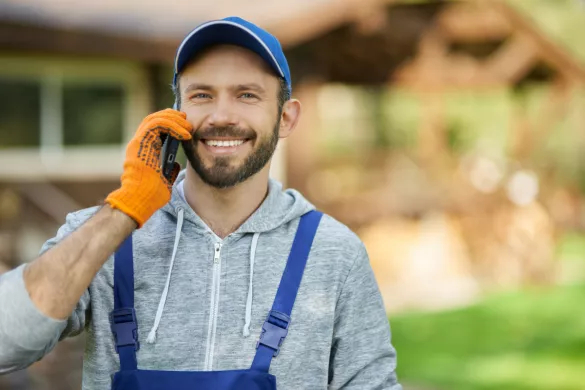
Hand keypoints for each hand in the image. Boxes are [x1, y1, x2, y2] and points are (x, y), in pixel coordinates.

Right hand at [105, 109, 191, 226]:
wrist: (139, 201)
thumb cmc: (150, 196)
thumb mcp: (165, 181)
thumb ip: (169, 171)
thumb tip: (177, 165)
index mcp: (143, 151)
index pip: (154, 128)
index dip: (169, 123)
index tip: (185, 126)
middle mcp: (139, 144)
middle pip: (153, 119)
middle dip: (171, 116)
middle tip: (186, 120)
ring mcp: (138, 143)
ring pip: (154, 118)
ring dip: (173, 119)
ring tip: (187, 126)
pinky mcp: (140, 143)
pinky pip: (156, 125)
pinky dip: (172, 125)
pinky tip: (184, 134)